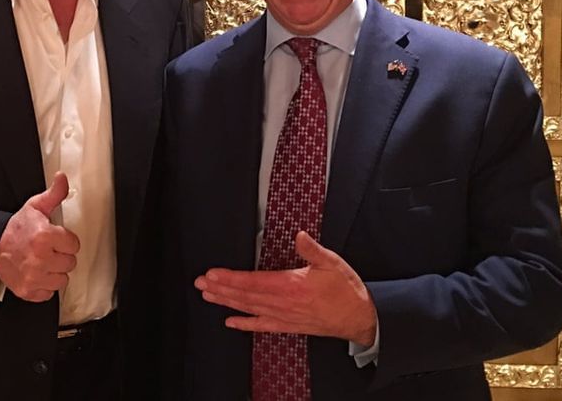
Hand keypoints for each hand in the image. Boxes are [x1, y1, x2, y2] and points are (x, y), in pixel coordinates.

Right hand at [0, 172, 80, 301]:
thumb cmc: (15, 230)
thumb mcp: (35, 207)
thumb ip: (54, 194)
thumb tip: (62, 178)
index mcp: (45, 236)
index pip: (74, 244)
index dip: (66, 240)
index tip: (56, 238)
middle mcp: (40, 258)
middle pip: (70, 263)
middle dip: (61, 255)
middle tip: (49, 249)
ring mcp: (34, 276)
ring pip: (62, 279)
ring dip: (55, 271)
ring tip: (44, 261)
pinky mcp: (28, 290)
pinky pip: (49, 293)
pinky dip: (45, 285)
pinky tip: (38, 273)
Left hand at [194, 231, 376, 345]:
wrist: (360, 318)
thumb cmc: (346, 290)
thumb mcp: (333, 264)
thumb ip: (313, 250)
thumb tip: (300, 236)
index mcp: (292, 285)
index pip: (253, 282)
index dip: (230, 278)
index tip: (212, 274)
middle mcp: (285, 303)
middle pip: (246, 296)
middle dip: (221, 289)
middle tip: (201, 283)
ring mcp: (286, 316)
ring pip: (250, 309)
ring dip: (227, 302)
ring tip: (208, 296)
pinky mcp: (290, 325)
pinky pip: (263, 325)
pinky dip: (245, 324)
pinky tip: (231, 321)